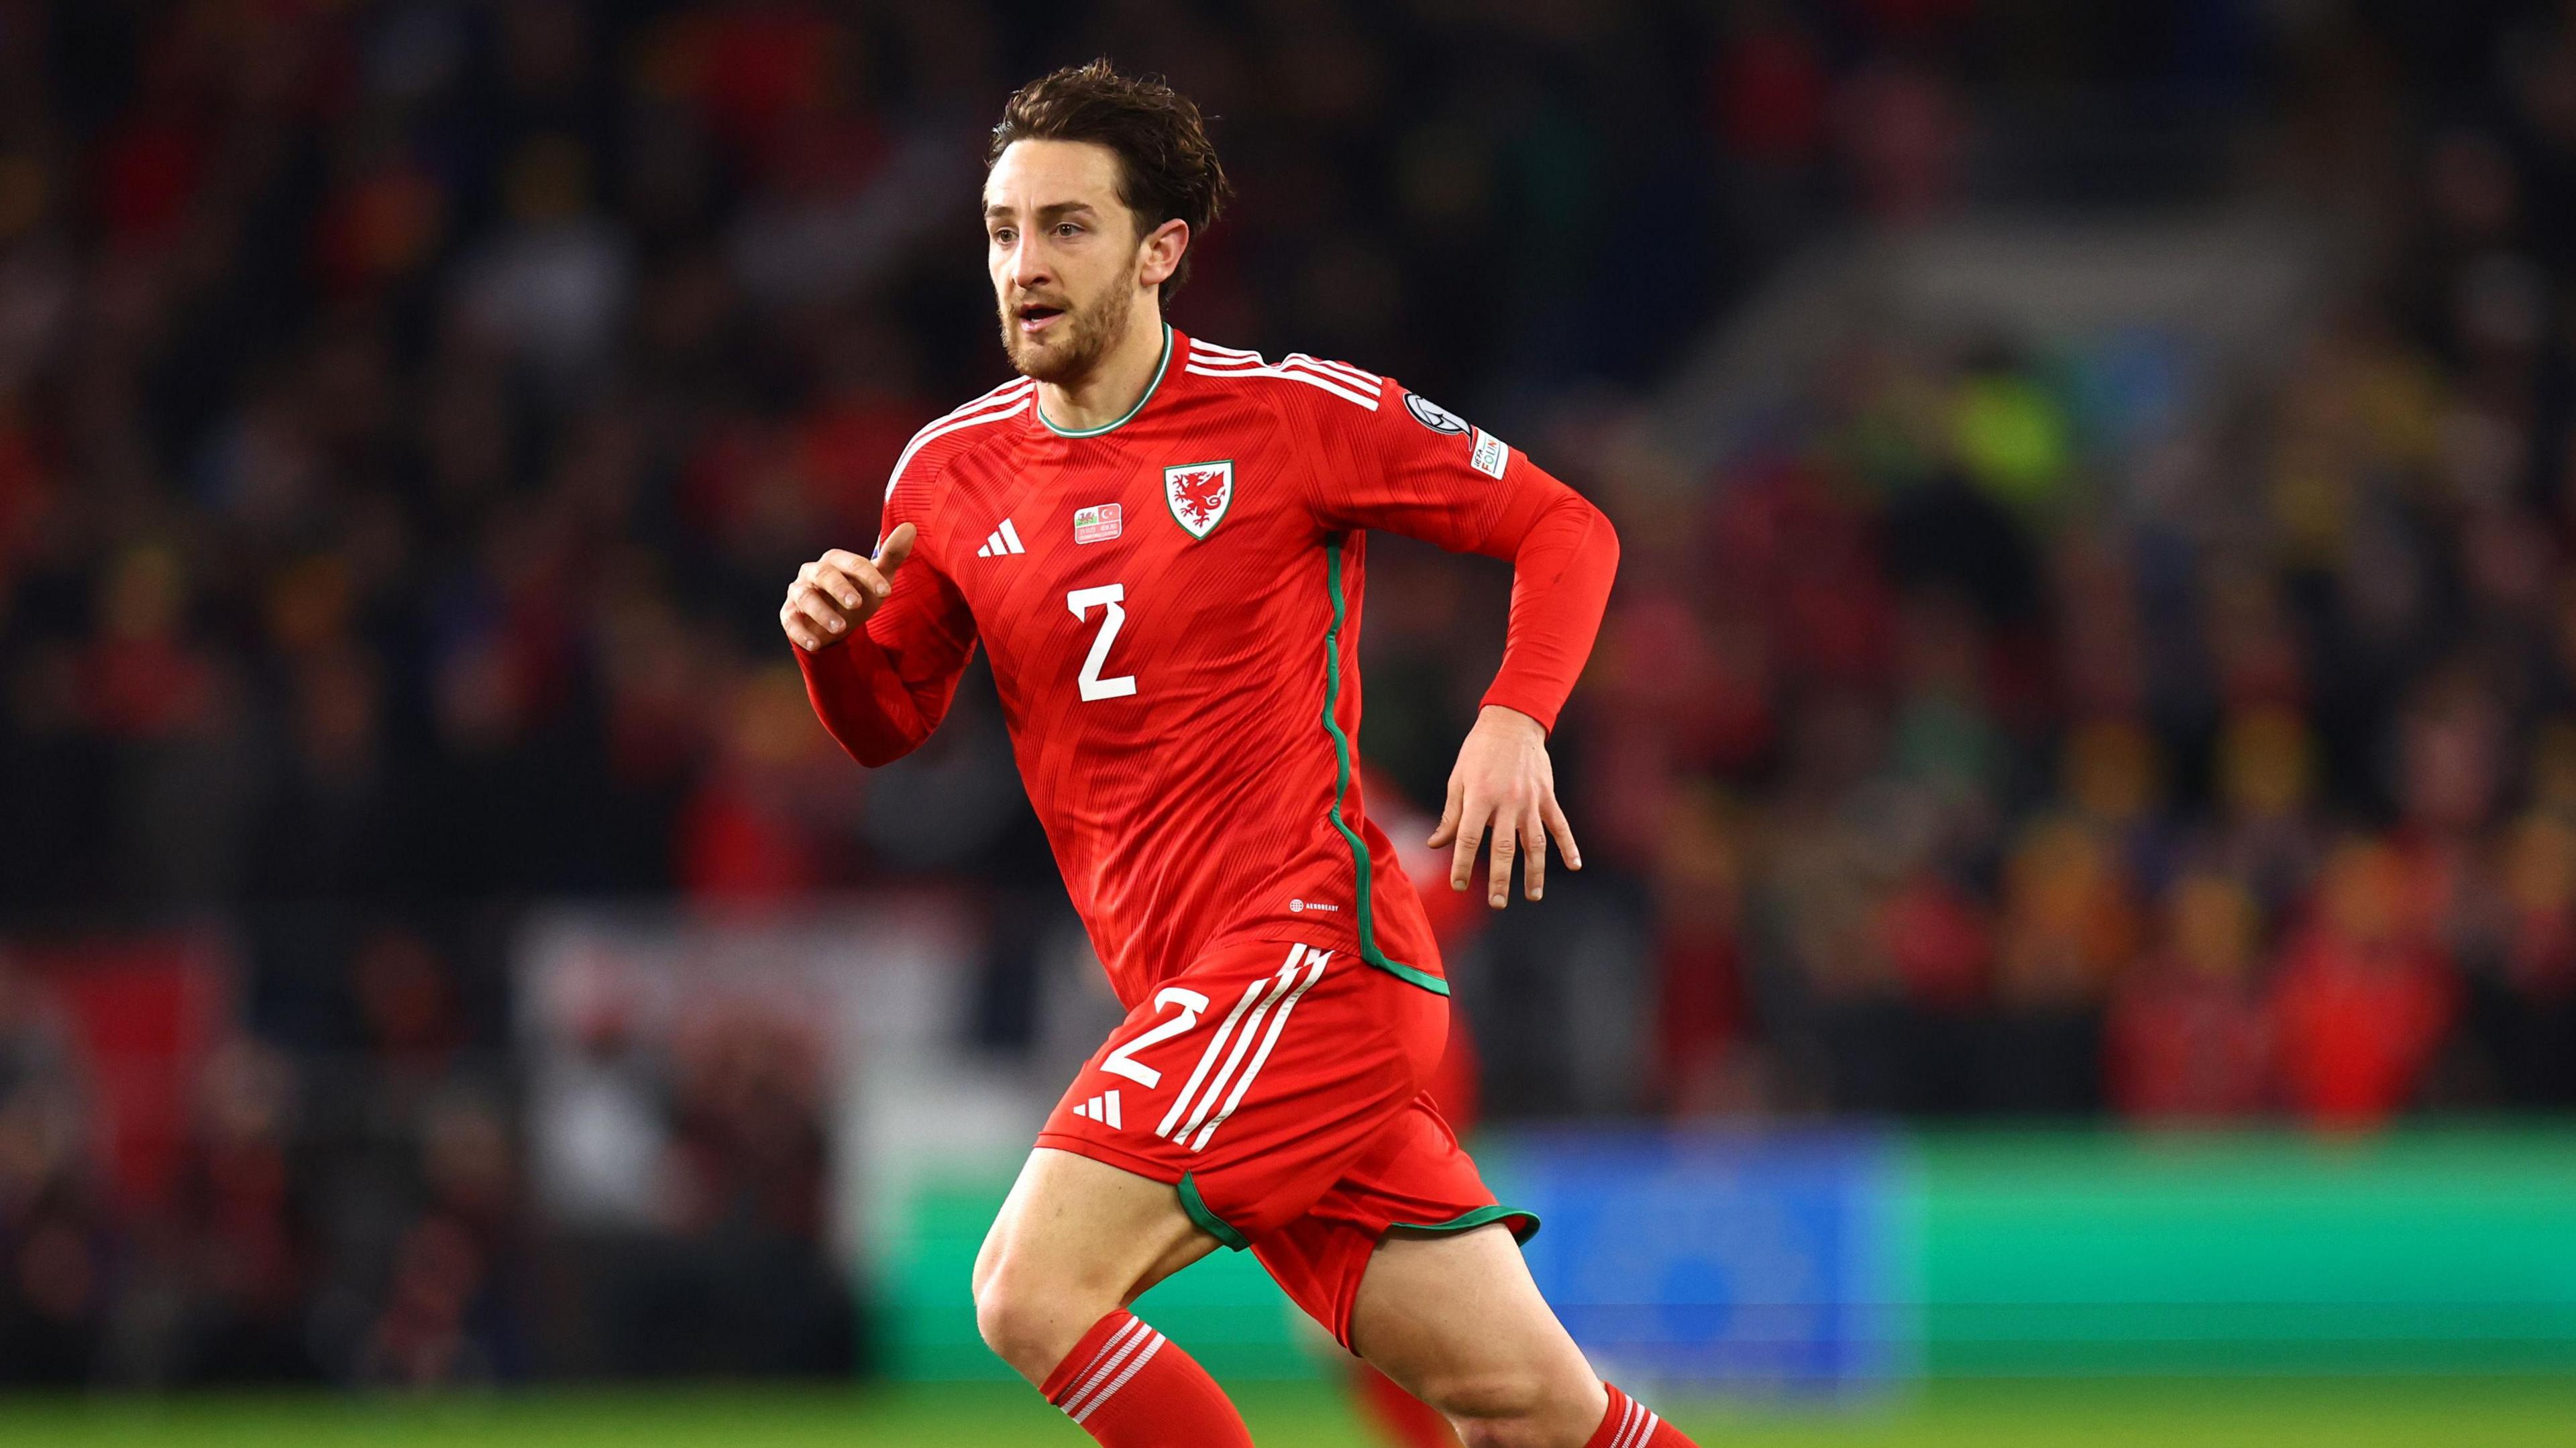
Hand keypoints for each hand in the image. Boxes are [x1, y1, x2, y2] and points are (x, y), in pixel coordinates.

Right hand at [781, 523, 914, 651]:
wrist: (836, 622)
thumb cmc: (857, 595)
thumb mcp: (877, 579)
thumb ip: (892, 555)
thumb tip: (910, 527)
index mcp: (835, 560)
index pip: (852, 563)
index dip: (869, 576)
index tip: (886, 592)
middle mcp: (813, 572)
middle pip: (824, 574)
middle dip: (840, 588)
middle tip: (856, 604)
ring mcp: (799, 592)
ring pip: (805, 597)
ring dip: (822, 613)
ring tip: (839, 628)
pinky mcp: (789, 614)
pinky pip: (791, 621)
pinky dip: (802, 633)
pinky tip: (816, 644)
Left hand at [1427, 704, 1581, 907]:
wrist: (1512, 722)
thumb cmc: (1478, 752)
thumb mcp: (1458, 780)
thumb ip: (1451, 816)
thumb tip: (1434, 844)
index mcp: (1479, 797)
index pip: (1467, 838)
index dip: (1461, 864)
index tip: (1457, 886)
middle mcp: (1506, 802)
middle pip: (1502, 848)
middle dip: (1500, 878)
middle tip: (1497, 903)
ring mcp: (1530, 800)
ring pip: (1534, 843)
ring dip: (1534, 872)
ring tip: (1532, 896)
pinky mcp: (1547, 796)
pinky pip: (1559, 825)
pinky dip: (1568, 845)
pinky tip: (1574, 865)